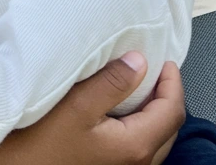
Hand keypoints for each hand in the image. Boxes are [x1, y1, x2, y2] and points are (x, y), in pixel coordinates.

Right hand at [0, 54, 185, 164]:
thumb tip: (140, 62)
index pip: (171, 111)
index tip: (165, 60)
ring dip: (156, 112)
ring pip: (157, 140)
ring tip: (142, 86)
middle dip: (168, 96)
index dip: (173, 83)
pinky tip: (123, 110)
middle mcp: (136, 164)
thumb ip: (112, 82)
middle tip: (157, 70)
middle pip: (169, 127)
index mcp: (134, 146)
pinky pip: (142, 148)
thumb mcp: (77, 104)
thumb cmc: (42, 141)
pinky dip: (143, 125)